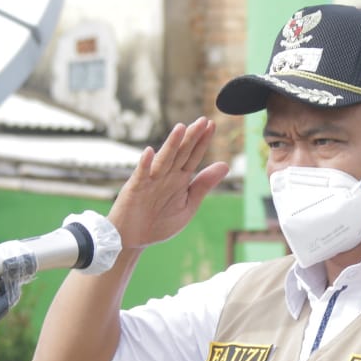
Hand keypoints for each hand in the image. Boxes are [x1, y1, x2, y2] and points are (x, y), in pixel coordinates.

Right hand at [107, 116, 228, 248]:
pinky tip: (149, 152)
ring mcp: (151, 181)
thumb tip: (226, 165)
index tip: (212, 125)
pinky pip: (141, 175)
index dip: (202, 141)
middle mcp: (166, 175)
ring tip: (181, 129)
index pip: (193, 156)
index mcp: (179, 179)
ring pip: (163, 160)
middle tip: (203, 120)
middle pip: (181, 153)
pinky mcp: (136, 189)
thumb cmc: (160, 222)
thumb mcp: (188, 205)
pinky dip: (145, 164)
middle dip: (191, 137)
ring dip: (171, 145)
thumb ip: (204, 185)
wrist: (134, 239)